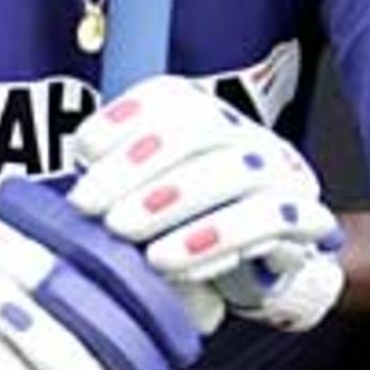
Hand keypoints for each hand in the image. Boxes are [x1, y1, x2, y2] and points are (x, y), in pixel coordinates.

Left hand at [68, 75, 344, 332]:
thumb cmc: (191, 230)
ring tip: (123, 230)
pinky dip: (215, 238)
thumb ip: (113, 187)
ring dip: (171, 199)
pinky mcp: (303, 219)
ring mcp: (281, 173)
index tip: (84, 148)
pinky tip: (170, 258)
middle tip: (88, 203)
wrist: (263, 272)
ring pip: (233, 170)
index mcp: (207, 117)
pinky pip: (267, 221)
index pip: (170, 96)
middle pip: (200, 127)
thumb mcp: (144, 202)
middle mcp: (246, 136)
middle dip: (136, 164)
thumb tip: (66, 194)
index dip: (125, 115)